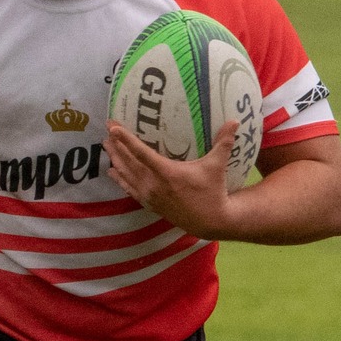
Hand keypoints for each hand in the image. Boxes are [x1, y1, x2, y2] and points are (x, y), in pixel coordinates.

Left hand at [104, 119, 237, 238]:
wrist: (209, 221)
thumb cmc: (213, 191)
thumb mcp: (217, 166)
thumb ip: (224, 142)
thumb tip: (235, 120)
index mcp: (167, 172)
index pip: (141, 152)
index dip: (126, 139)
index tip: (113, 127)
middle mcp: (153, 184)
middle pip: (128, 162)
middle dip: (116, 145)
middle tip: (106, 129)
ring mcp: (149, 195)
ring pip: (126, 175)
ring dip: (115, 159)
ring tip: (105, 145)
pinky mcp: (149, 203)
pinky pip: (129, 189)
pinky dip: (120, 178)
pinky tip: (112, 171)